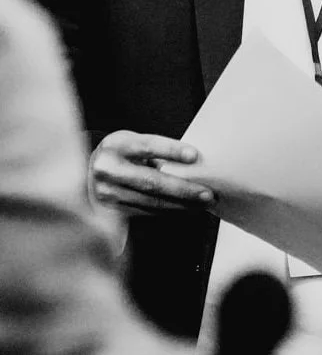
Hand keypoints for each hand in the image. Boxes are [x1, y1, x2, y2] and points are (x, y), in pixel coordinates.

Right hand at [90, 130, 215, 215]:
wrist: (80, 173)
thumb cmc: (116, 154)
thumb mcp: (128, 142)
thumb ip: (151, 150)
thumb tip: (189, 162)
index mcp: (116, 145)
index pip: (147, 146)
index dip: (171, 150)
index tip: (194, 155)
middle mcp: (109, 169)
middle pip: (151, 181)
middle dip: (183, 189)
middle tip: (207, 193)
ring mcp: (108, 193)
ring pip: (150, 201)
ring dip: (180, 204)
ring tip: (201, 204)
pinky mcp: (110, 211)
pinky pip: (145, 212)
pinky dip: (167, 211)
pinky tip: (183, 209)